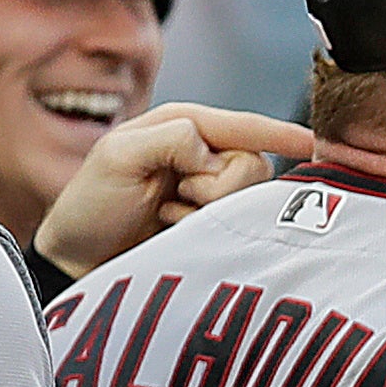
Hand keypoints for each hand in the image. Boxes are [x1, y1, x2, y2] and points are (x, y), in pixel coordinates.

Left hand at [35, 103, 315, 277]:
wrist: (75, 261)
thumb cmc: (88, 206)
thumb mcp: (118, 156)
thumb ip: (171, 140)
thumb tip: (213, 155)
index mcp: (182, 127)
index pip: (242, 126)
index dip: (279, 133)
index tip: (311, 143)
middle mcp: (200, 155)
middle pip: (252, 164)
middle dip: (217, 185)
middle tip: (176, 196)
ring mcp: (206, 193)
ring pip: (247, 195)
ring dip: (207, 209)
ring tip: (169, 216)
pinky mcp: (209, 226)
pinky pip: (235, 224)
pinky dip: (204, 229)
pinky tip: (172, 230)